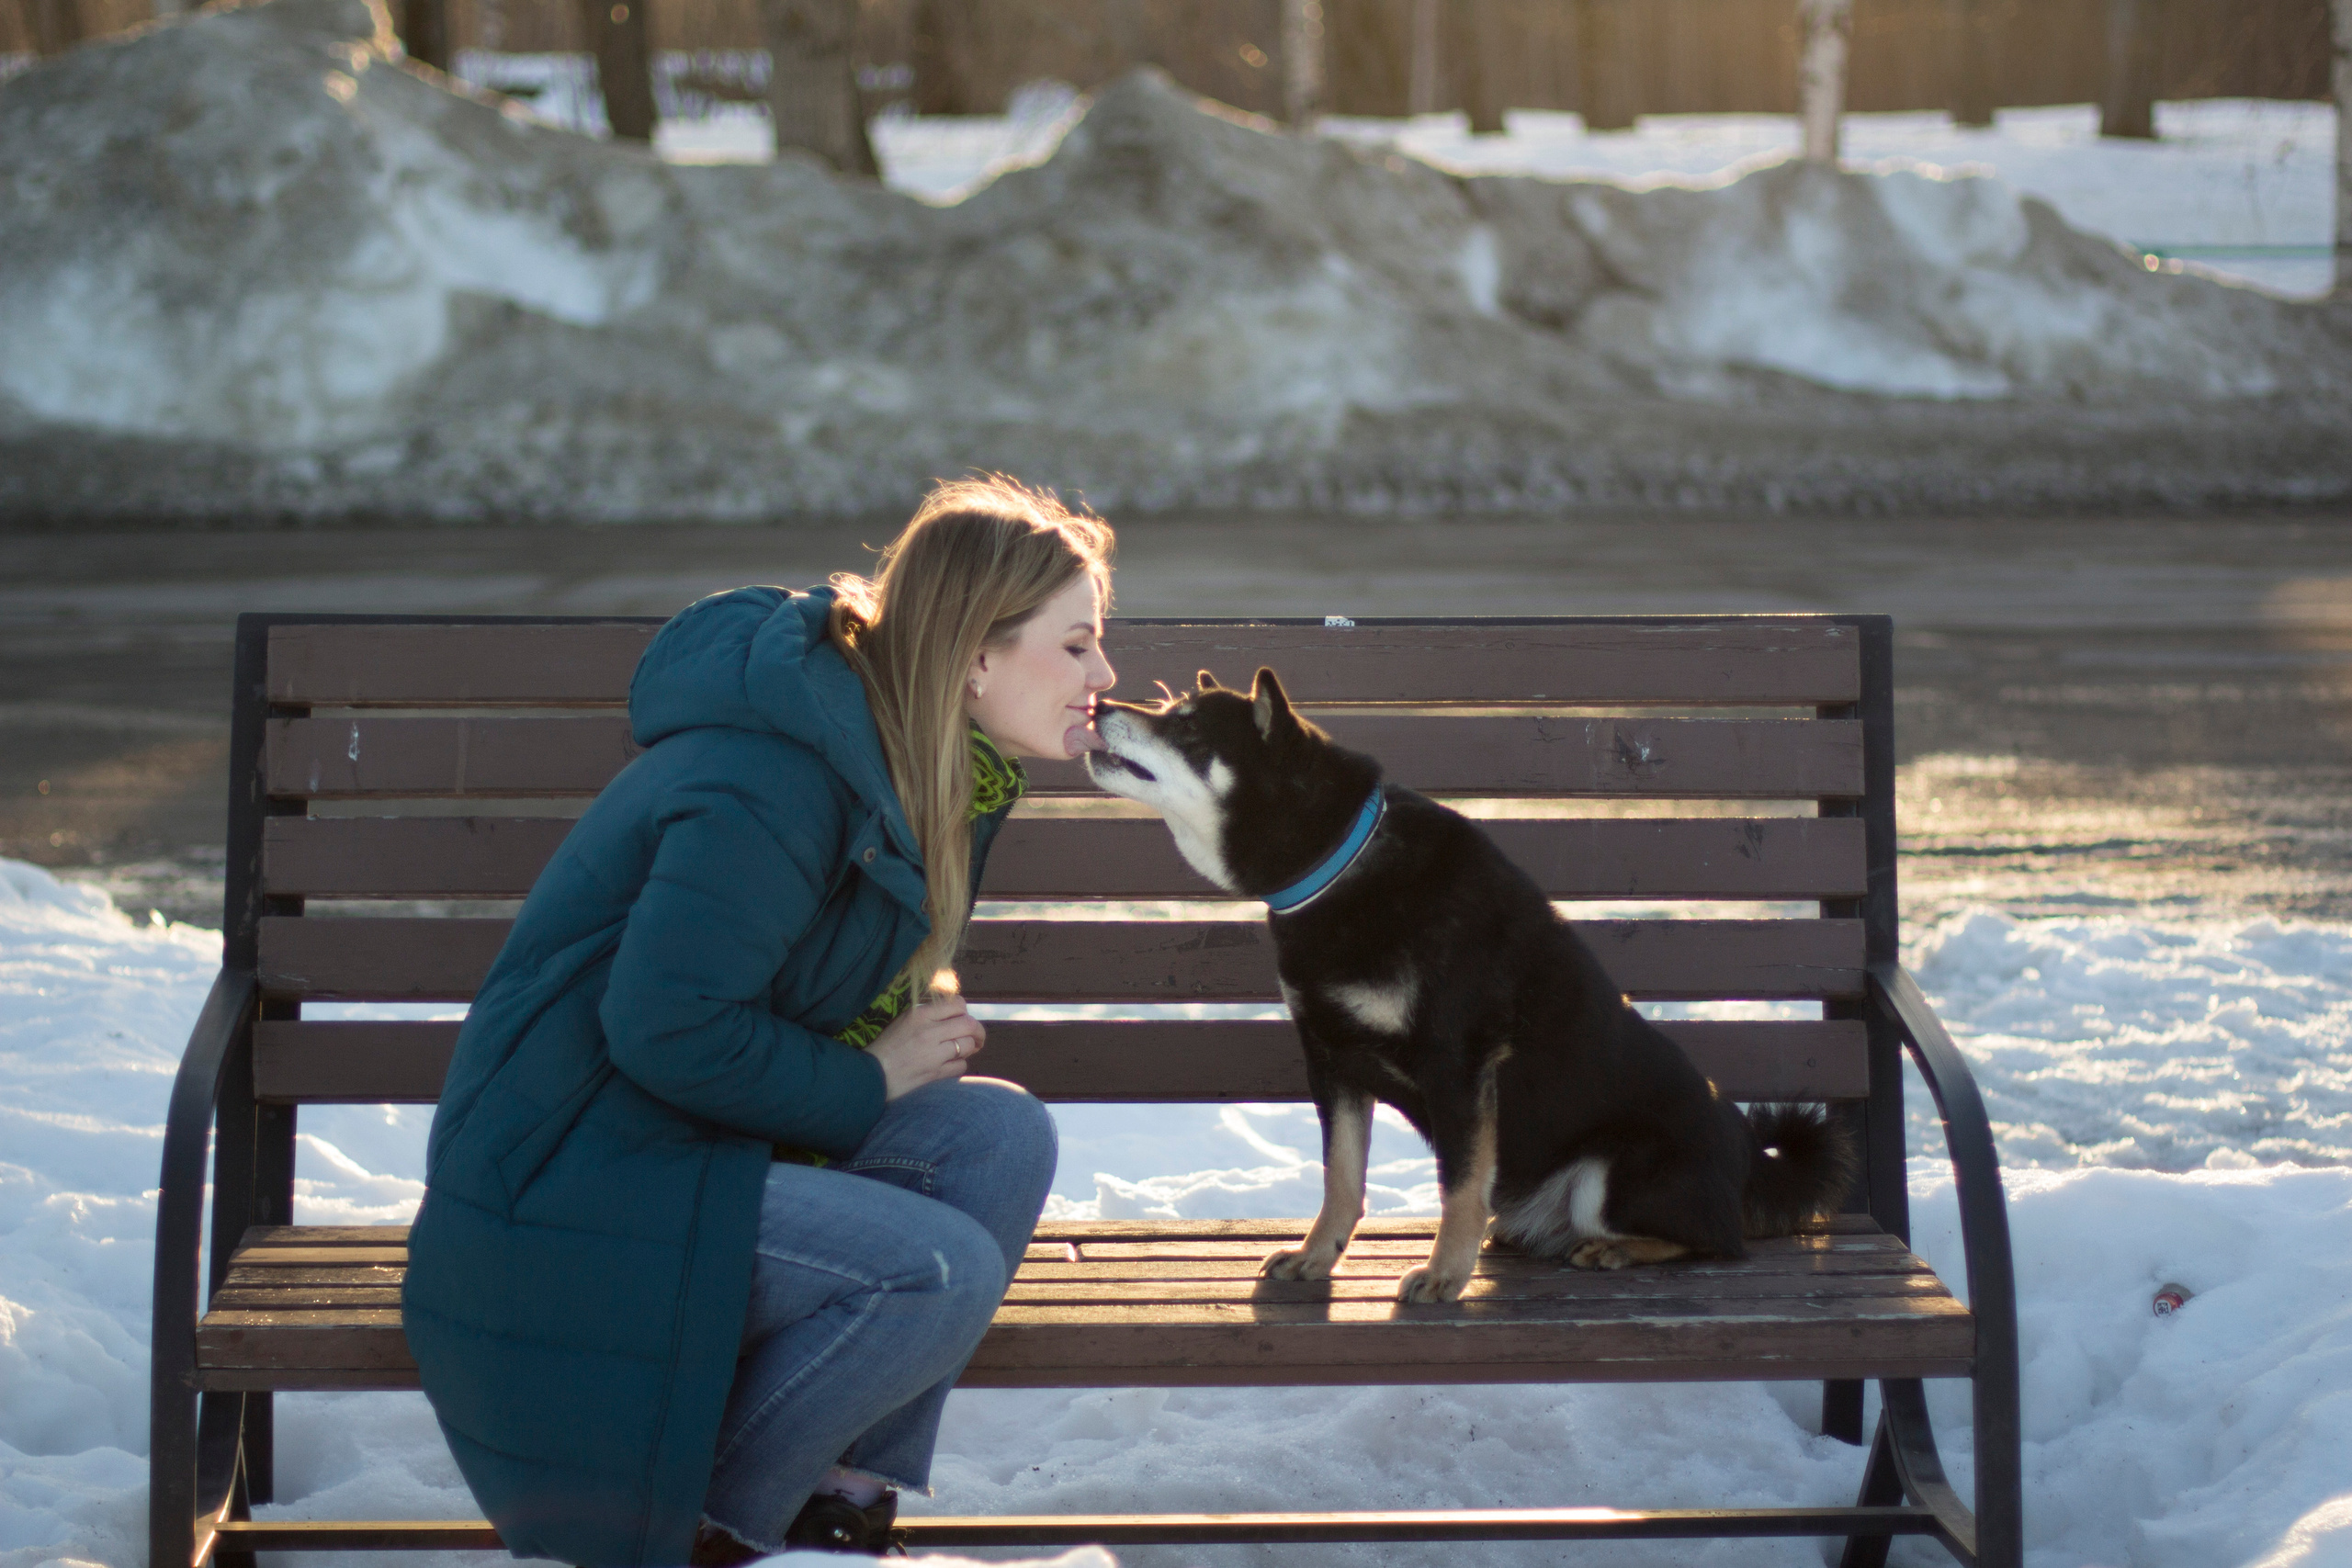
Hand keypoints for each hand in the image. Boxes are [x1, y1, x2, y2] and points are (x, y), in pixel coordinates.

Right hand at [866, 993, 984, 1099]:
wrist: (873, 1076)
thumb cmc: (887, 1046)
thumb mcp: (904, 1020)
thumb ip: (929, 1015)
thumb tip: (957, 1013)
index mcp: (920, 1015)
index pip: (957, 1004)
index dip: (964, 1011)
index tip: (963, 1018)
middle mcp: (930, 1032)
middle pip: (969, 1024)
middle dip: (978, 1030)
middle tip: (977, 1036)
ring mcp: (934, 1054)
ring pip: (968, 1045)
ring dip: (969, 1048)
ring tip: (962, 1050)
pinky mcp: (936, 1074)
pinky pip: (961, 1066)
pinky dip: (959, 1065)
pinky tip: (951, 1064)